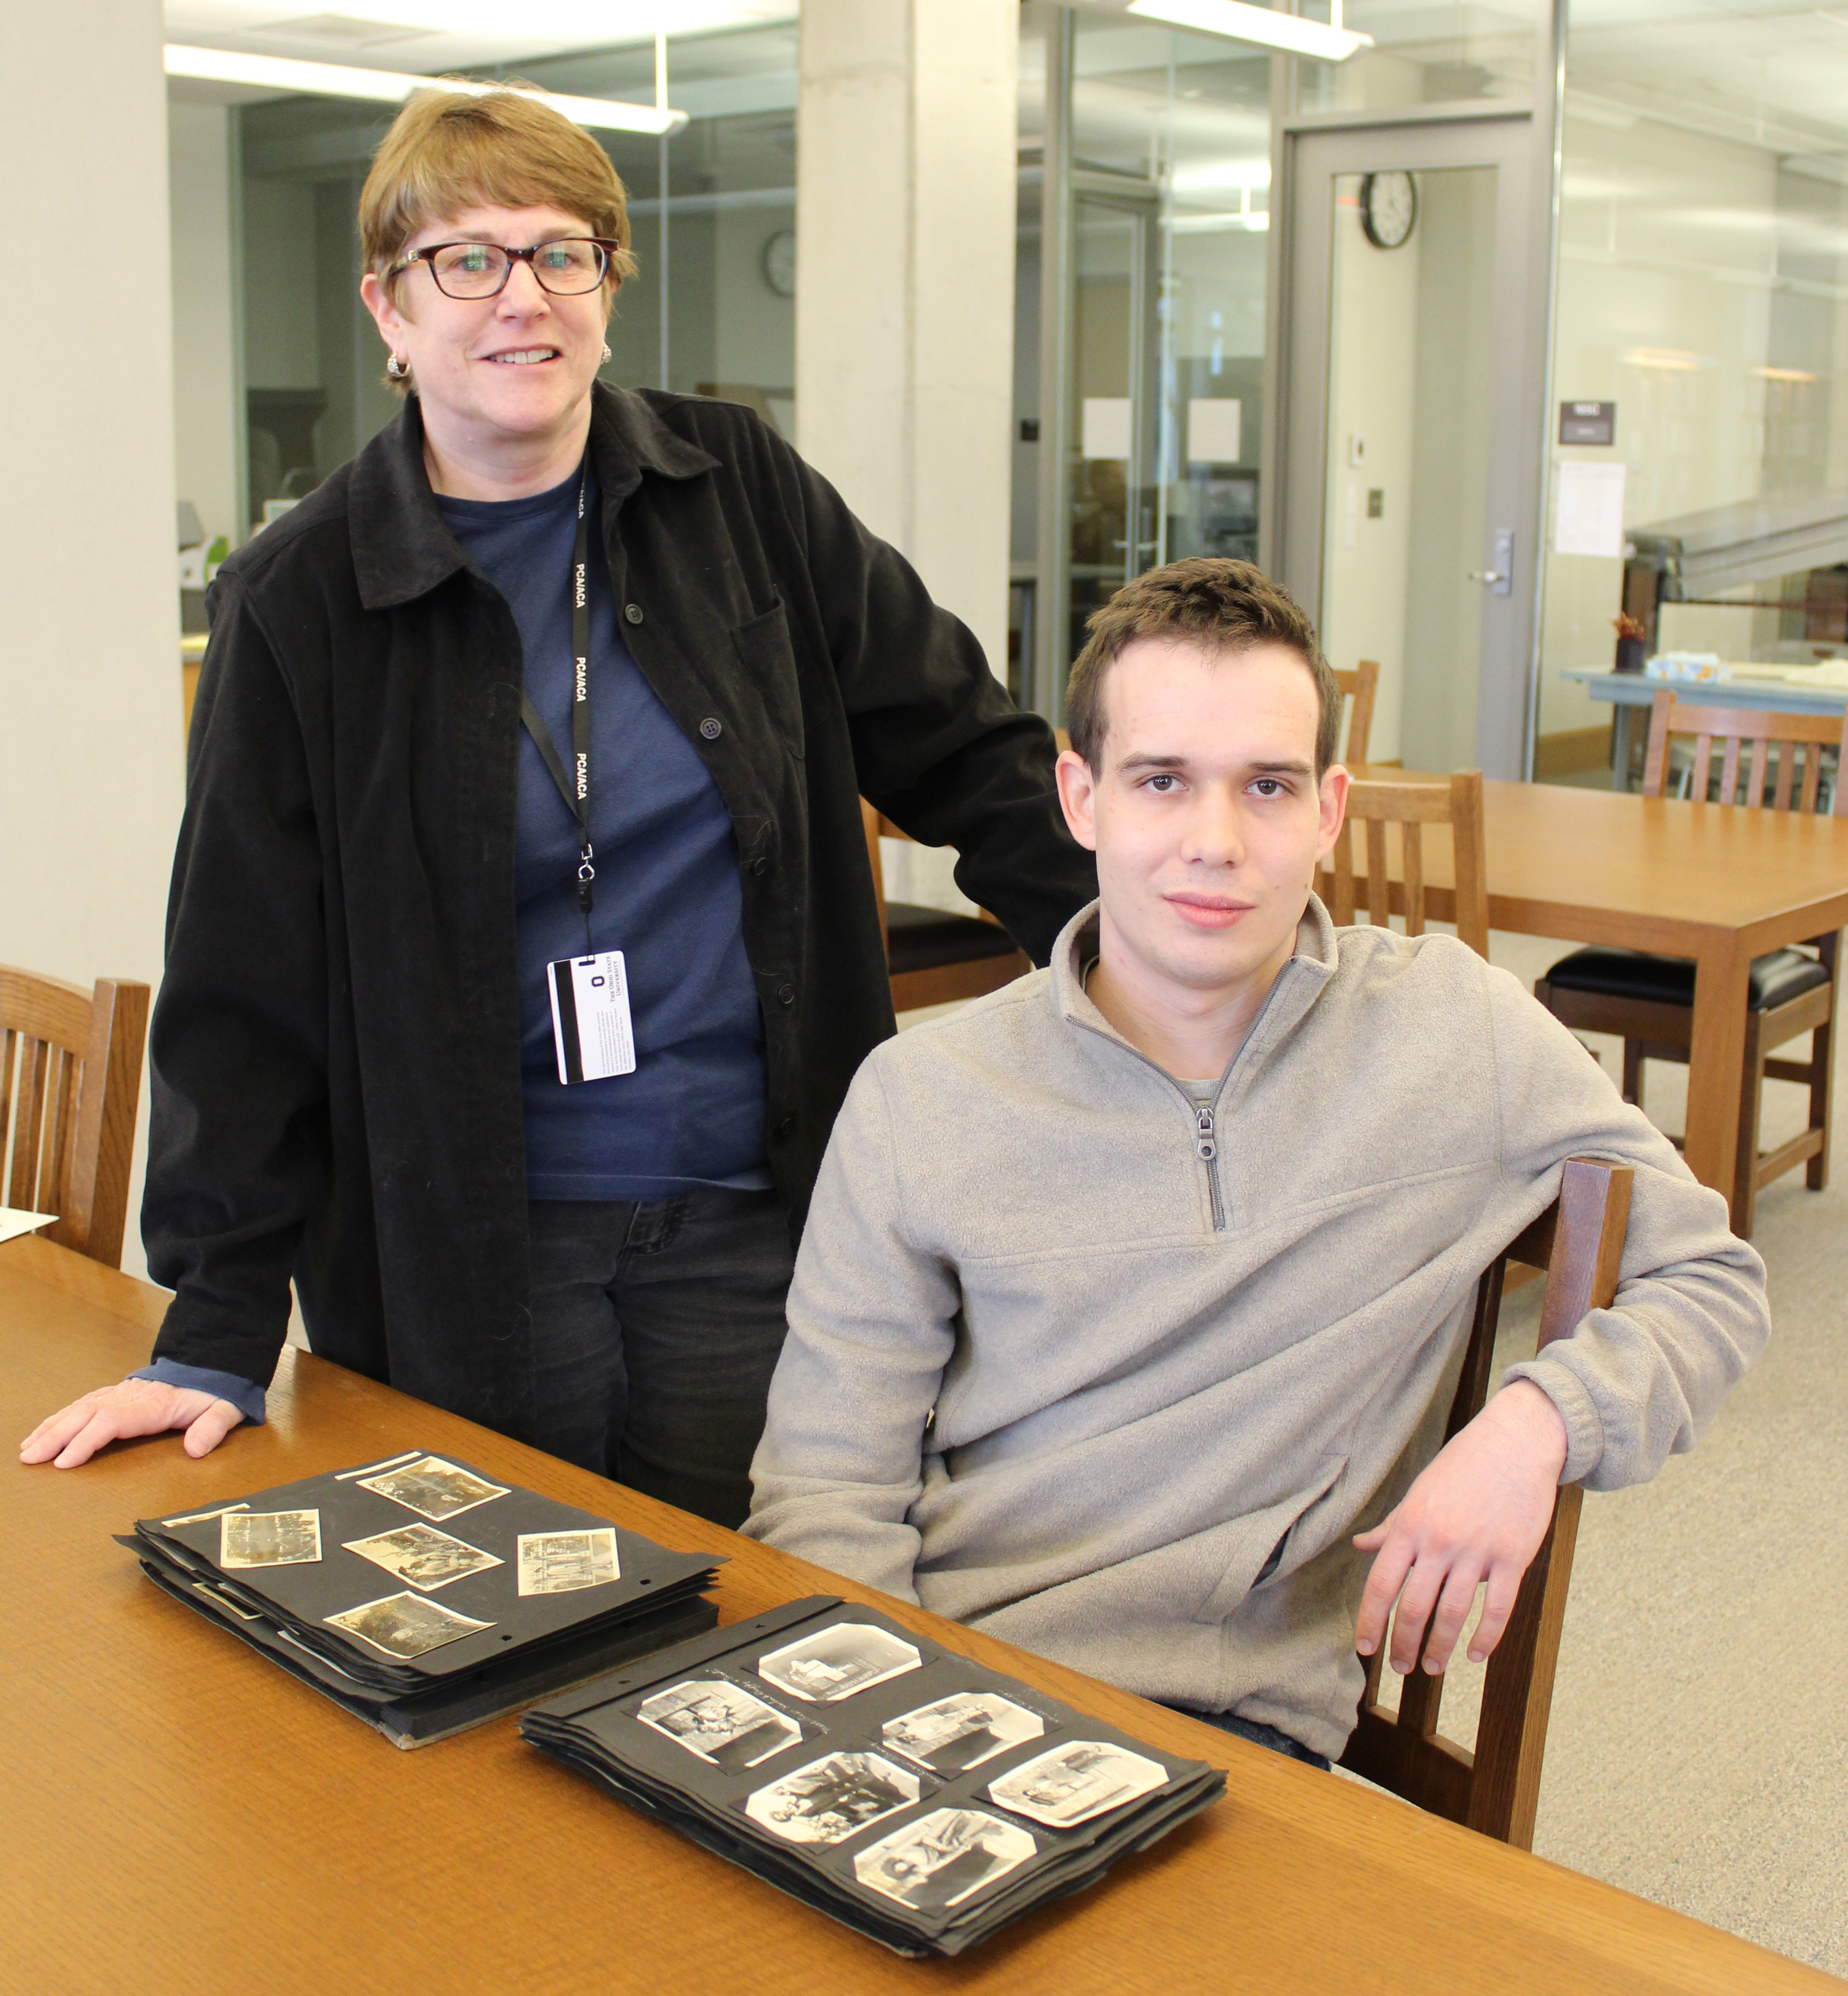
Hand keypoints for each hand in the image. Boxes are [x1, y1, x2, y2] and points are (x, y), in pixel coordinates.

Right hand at [19, 1380, 245, 1468]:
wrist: (214, 1363)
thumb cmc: (216, 1390)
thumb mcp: (225, 1407)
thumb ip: (212, 1428)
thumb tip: (196, 1450)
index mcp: (154, 1404)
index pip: (111, 1421)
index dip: (86, 1441)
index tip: (64, 1462)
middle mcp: (130, 1396)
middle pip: (86, 1414)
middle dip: (56, 1437)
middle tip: (30, 1459)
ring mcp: (121, 1392)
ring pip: (79, 1408)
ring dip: (51, 1428)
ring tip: (27, 1449)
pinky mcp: (117, 1393)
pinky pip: (83, 1404)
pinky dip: (60, 1418)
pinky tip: (43, 1431)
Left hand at [1352, 1380, 1568, 1675]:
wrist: (1515, 1442)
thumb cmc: (1462, 1466)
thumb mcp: (1418, 1493)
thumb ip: (1391, 1526)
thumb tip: (1361, 1546)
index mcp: (1410, 1525)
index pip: (1381, 1584)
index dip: (1370, 1620)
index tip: (1365, 1647)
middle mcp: (1439, 1541)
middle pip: (1414, 1607)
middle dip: (1402, 1643)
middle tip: (1400, 1667)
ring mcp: (1477, 1550)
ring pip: (1453, 1613)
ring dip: (1439, 1647)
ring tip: (1432, 1666)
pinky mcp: (1513, 1557)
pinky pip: (1498, 1608)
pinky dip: (1485, 1637)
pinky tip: (1474, 1654)